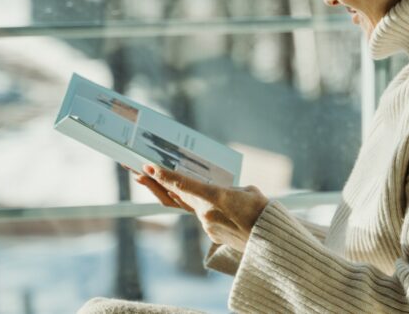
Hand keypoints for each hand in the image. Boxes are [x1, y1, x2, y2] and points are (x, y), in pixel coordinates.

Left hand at [131, 164, 268, 252]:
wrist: (270, 241)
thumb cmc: (263, 212)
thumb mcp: (248, 191)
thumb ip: (229, 189)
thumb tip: (220, 191)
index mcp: (216, 197)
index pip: (185, 185)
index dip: (165, 176)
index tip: (149, 167)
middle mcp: (206, 212)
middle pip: (176, 196)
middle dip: (156, 184)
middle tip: (138, 172)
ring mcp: (207, 225)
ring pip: (188, 206)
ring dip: (174, 194)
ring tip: (154, 182)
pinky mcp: (211, 234)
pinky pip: (203, 216)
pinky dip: (201, 207)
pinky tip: (207, 201)